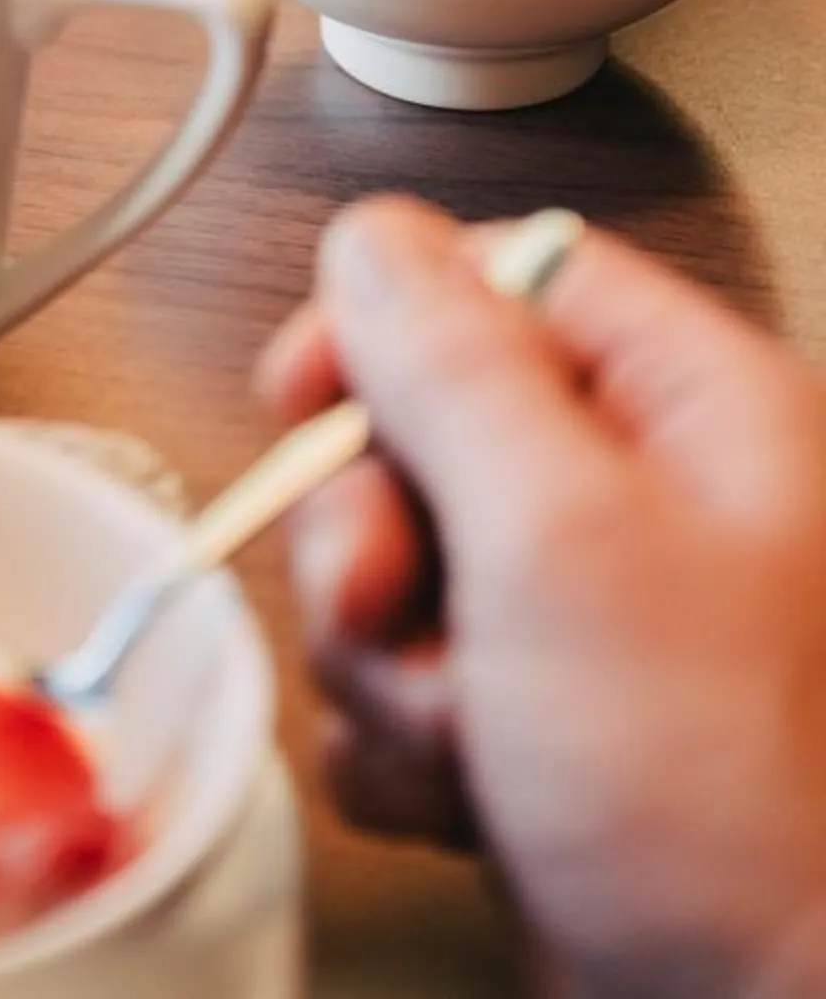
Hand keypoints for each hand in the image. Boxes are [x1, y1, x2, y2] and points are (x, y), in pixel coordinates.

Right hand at [259, 198, 825, 998]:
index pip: (504, 278)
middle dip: (373, 535)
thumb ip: (454, 369)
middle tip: (395, 606)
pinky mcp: (551, 740)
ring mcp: (599, 635)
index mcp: (698, 415)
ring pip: (400, 575)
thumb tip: (375, 239)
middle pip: (428, 434)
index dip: (387, 327)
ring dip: (385, 664)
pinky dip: (402, 752)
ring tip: (462, 737)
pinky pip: (408, 695)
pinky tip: (459, 801)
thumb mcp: (566, 543)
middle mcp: (654, 509)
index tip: (304, 393)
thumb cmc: (748, 815)